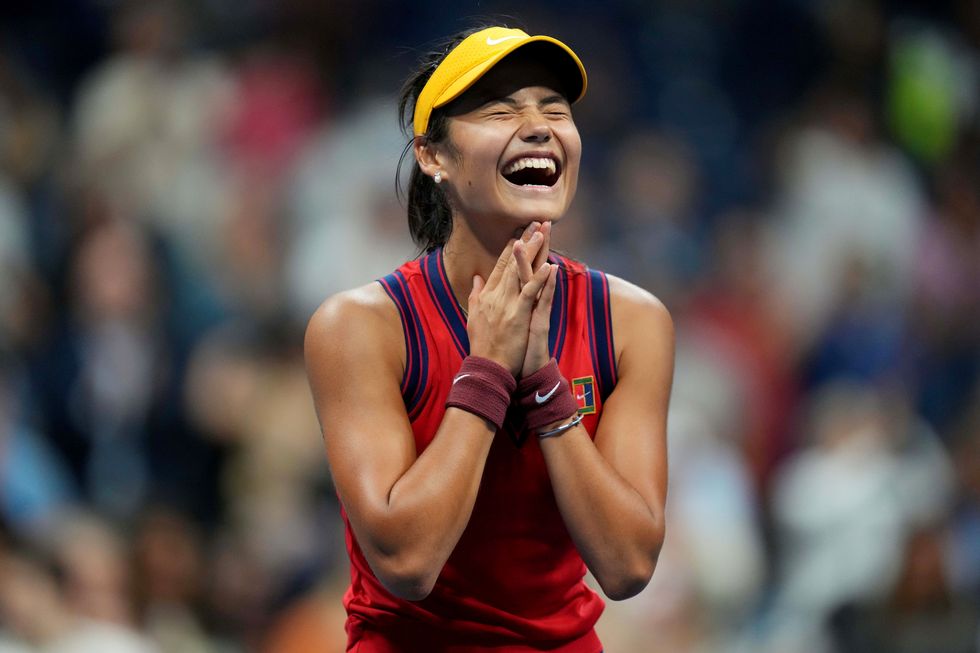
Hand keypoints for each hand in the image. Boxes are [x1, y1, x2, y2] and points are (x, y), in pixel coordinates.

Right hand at [466, 223, 549, 375]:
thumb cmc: (483, 345)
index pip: (502, 264)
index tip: (520, 231)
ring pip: (522, 271)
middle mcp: (497, 295)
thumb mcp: (474, 316)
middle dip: (525, 240)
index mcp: (489, 295)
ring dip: (533, 251)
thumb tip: (477, 278)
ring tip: (542, 233)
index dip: (512, 246)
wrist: (487, 367)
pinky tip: (549, 265)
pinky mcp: (519, 314)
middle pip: (513, 262)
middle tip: (535, 221)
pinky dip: (540, 279)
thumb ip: (476, 295)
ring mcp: (508, 304)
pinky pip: (531, 293)